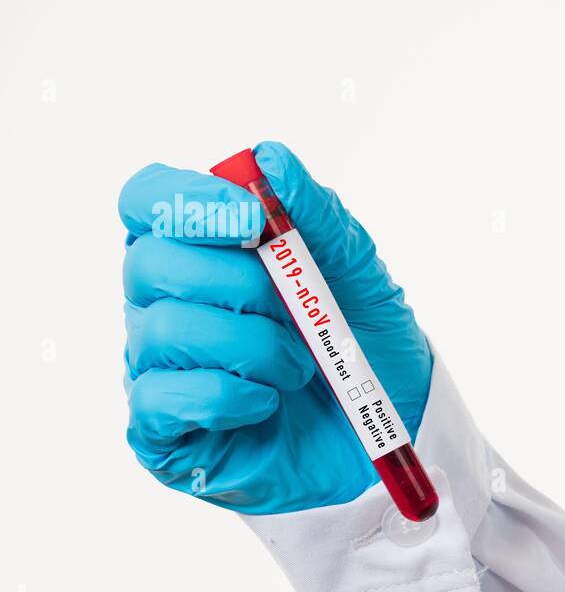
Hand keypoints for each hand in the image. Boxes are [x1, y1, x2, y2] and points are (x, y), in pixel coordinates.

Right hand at [119, 141, 431, 513]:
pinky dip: (228, 395)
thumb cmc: (365, 343)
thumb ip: (317, 214)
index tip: (253, 219)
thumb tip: (268, 159)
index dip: (186, 201)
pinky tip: (268, 402)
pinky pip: (162, 399)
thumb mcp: (357, 271)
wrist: (391, 428)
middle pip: (148, 263)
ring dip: (251, 345)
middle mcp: (164, 303)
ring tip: (299, 366)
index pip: (146, 200)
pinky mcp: (164, 432)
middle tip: (296, 311)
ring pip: (162, 330)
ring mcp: (158, 368)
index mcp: (199, 251)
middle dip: (238, 284)